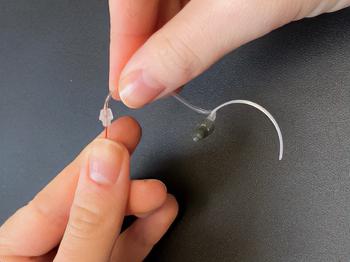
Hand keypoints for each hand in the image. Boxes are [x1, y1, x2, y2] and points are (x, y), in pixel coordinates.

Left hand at [0, 117, 177, 260]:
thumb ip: (89, 220)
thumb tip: (106, 162)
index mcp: (11, 253)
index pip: (52, 198)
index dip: (88, 164)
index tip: (117, 136)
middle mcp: (43, 256)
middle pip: (82, 205)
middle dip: (118, 180)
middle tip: (135, 144)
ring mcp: (76, 261)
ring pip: (108, 225)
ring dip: (139, 204)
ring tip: (159, 192)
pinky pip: (124, 247)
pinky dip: (146, 230)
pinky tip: (162, 214)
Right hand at [108, 0, 349, 107]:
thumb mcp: (245, 8)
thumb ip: (188, 46)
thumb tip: (140, 83)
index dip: (122, 43)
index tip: (124, 85)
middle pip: (145, 0)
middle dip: (142, 49)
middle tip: (143, 88)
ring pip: (170, 6)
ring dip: (165, 46)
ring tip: (164, 79)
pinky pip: (195, 8)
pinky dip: (189, 35)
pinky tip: (187, 55)